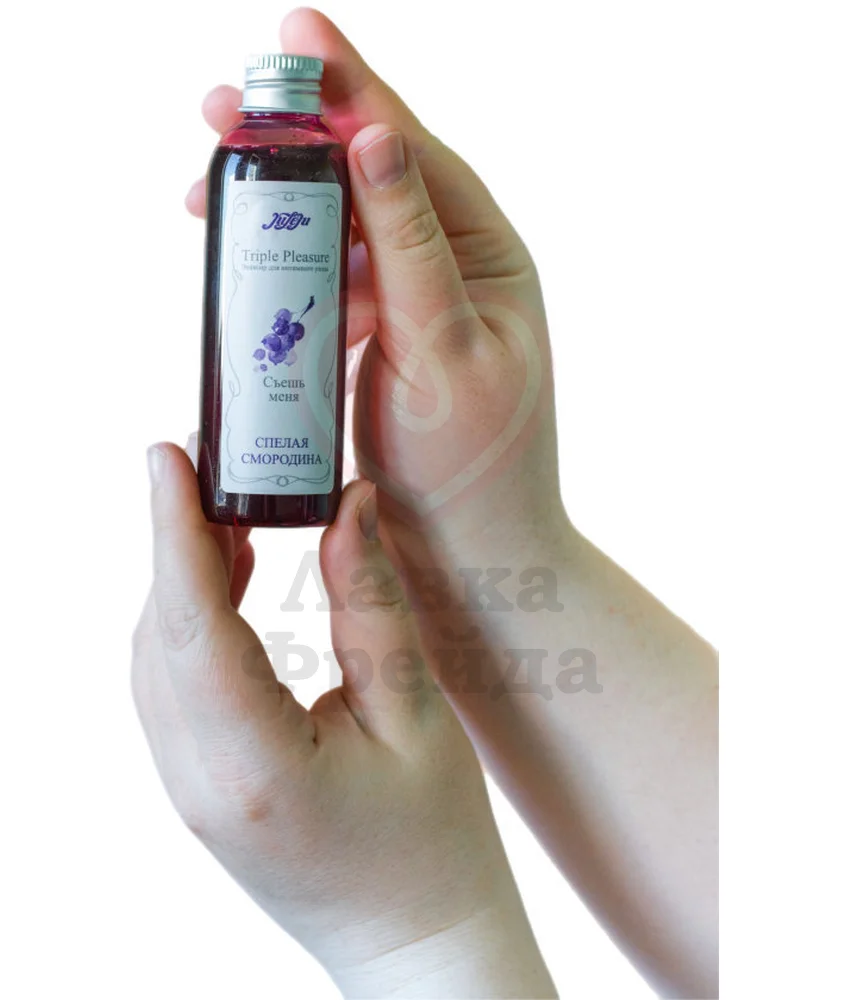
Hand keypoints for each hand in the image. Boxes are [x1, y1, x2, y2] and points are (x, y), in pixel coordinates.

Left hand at [132, 442, 554, 997]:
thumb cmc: (435, 841)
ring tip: (228, 508)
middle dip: (177, 537)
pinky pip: (173, 684)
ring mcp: (188, 789)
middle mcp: (198, 780)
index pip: (193, 627)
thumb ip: (371, 604)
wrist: (417, 940)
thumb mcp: (415, 713)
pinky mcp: (199, 785)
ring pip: (157, 657)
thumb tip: (347, 504)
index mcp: (254, 766)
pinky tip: (227, 577)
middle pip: (162, 634)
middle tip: (214, 461)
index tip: (166, 455)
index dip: (173, 531)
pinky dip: (191, 619)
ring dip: (182, 576)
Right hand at [187, 8, 564, 558]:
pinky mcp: (378, 334)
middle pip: (367, 175)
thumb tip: (377, 136)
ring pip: (339, 224)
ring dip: (277, 198)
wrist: (463, 553)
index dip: (350, 89)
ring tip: (207, 186)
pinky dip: (283, 259)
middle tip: (222, 110)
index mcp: (487, 254)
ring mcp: (413, 298)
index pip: (412, 151)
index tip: (294, 32)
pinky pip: (327, 276)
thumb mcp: (443, 348)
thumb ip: (411, 244)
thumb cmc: (471, 466)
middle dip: (294, 137)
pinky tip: (243, 250)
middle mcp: (454, 264)